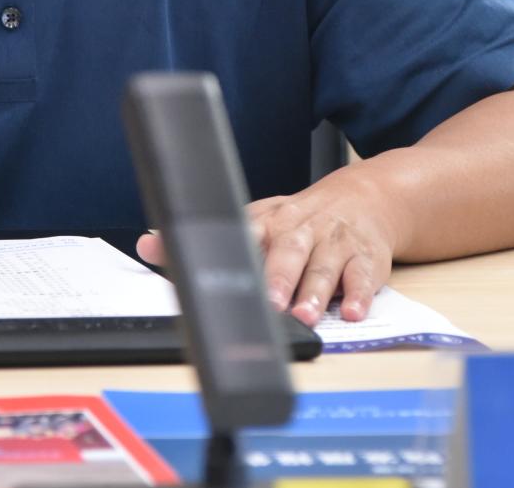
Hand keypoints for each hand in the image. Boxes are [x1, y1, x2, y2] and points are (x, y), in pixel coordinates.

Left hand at [136, 166, 399, 325]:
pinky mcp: (365, 259)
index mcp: (269, 221)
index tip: (215, 271)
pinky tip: (354, 311)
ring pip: (325, 267)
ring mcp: (335, 243)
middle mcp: (301, 229)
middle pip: (288, 251)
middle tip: (270, 303)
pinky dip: (361, 295)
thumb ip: (207, 239)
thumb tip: (148, 244)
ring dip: (315, 292)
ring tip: (305, 315)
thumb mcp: (256, 221)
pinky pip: (364, 277)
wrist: (366, 198)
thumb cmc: (300, 220)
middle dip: (279, 277)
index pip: (242, 233)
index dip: (227, 249)